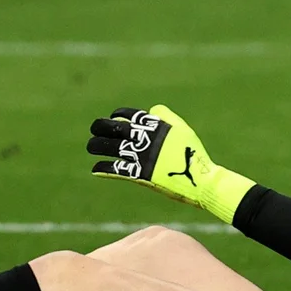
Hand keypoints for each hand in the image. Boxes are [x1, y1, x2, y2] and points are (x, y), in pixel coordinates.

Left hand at [86, 105, 254, 222]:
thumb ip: (167, 117)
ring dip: (98, 146)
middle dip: (101, 127)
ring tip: (91, 146)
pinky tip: (96, 167)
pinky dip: (104, 167)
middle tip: (94, 128)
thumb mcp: (183, 130)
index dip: (118, 115)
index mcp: (156, 126)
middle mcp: (146, 139)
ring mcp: (142, 157)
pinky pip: (117, 169)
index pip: (130, 115)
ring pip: (112, 147)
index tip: (112, 117)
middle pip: (115, 128)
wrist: (199, 179)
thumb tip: (152, 111)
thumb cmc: (192, 154)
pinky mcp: (140, 174)